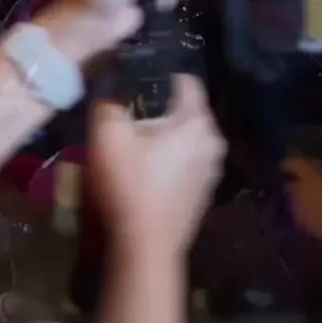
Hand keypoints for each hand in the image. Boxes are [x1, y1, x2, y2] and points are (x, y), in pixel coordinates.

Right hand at [89, 75, 224, 250]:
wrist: (144, 246)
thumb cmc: (130, 185)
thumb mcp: (108, 136)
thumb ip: (110, 105)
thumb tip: (112, 95)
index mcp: (196, 121)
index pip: (186, 81)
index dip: (162, 76)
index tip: (140, 80)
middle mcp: (213, 141)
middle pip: (188, 112)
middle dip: (163, 109)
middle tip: (134, 115)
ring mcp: (212, 170)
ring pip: (188, 139)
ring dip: (168, 137)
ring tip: (139, 143)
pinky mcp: (204, 193)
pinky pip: (188, 163)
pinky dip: (172, 161)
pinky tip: (148, 172)